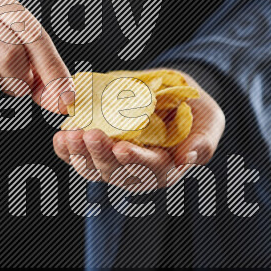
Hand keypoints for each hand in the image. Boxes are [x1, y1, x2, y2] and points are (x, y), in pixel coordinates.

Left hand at [52, 71, 224, 189]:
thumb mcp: (209, 123)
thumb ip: (203, 142)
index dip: (137, 161)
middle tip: (90, 135)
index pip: (151, 171)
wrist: (173, 97)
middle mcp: (138, 173)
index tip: (123, 148)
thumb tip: (188, 158)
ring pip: (94, 169)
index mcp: (166, 170)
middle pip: (117, 173)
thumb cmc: (195, 112)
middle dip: (101, 155)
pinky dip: (67, 151)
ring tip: (70, 135)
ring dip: (80, 154)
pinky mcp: (97, 152)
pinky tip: (60, 138)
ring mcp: (115, 165)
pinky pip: (79, 158)